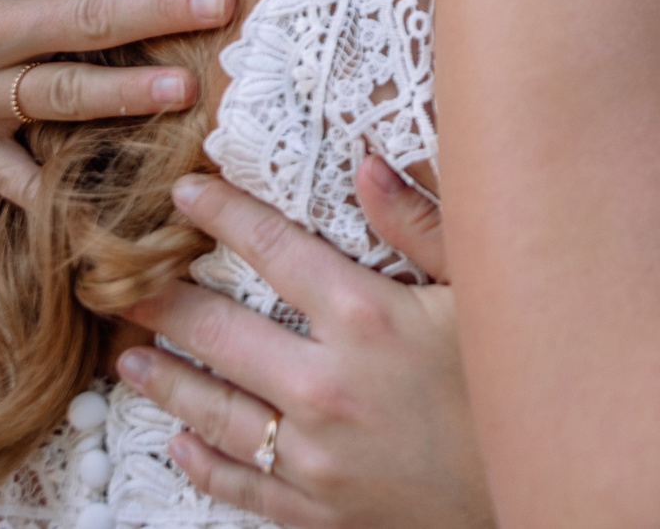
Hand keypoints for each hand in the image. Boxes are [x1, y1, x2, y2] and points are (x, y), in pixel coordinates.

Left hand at [119, 159, 489, 528]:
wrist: (539, 488)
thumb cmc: (517, 379)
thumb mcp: (484, 289)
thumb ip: (422, 224)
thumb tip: (366, 164)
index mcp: (368, 317)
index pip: (273, 250)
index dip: (223, 214)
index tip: (184, 191)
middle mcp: (326, 384)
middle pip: (220, 332)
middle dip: (163, 301)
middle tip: (120, 281)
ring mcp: (315, 454)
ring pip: (213, 411)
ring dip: (166, 381)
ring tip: (130, 358)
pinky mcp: (317, 509)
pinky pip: (239, 481)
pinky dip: (200, 461)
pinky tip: (178, 441)